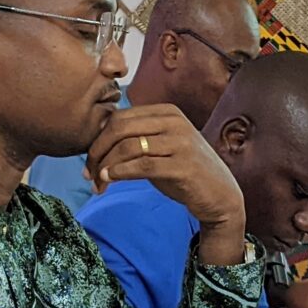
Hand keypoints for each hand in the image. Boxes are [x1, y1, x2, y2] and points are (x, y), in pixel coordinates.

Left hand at [86, 104, 245, 263]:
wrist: (220, 194)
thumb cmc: (185, 172)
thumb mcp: (161, 148)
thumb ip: (136, 140)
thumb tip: (97, 142)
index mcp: (167, 112)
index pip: (120, 117)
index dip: (98, 138)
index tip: (88, 160)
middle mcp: (174, 122)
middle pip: (120, 129)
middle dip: (97, 151)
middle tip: (87, 172)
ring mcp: (180, 143)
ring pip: (128, 147)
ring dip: (105, 166)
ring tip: (97, 182)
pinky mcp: (183, 166)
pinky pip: (142, 165)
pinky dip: (119, 172)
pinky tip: (109, 180)